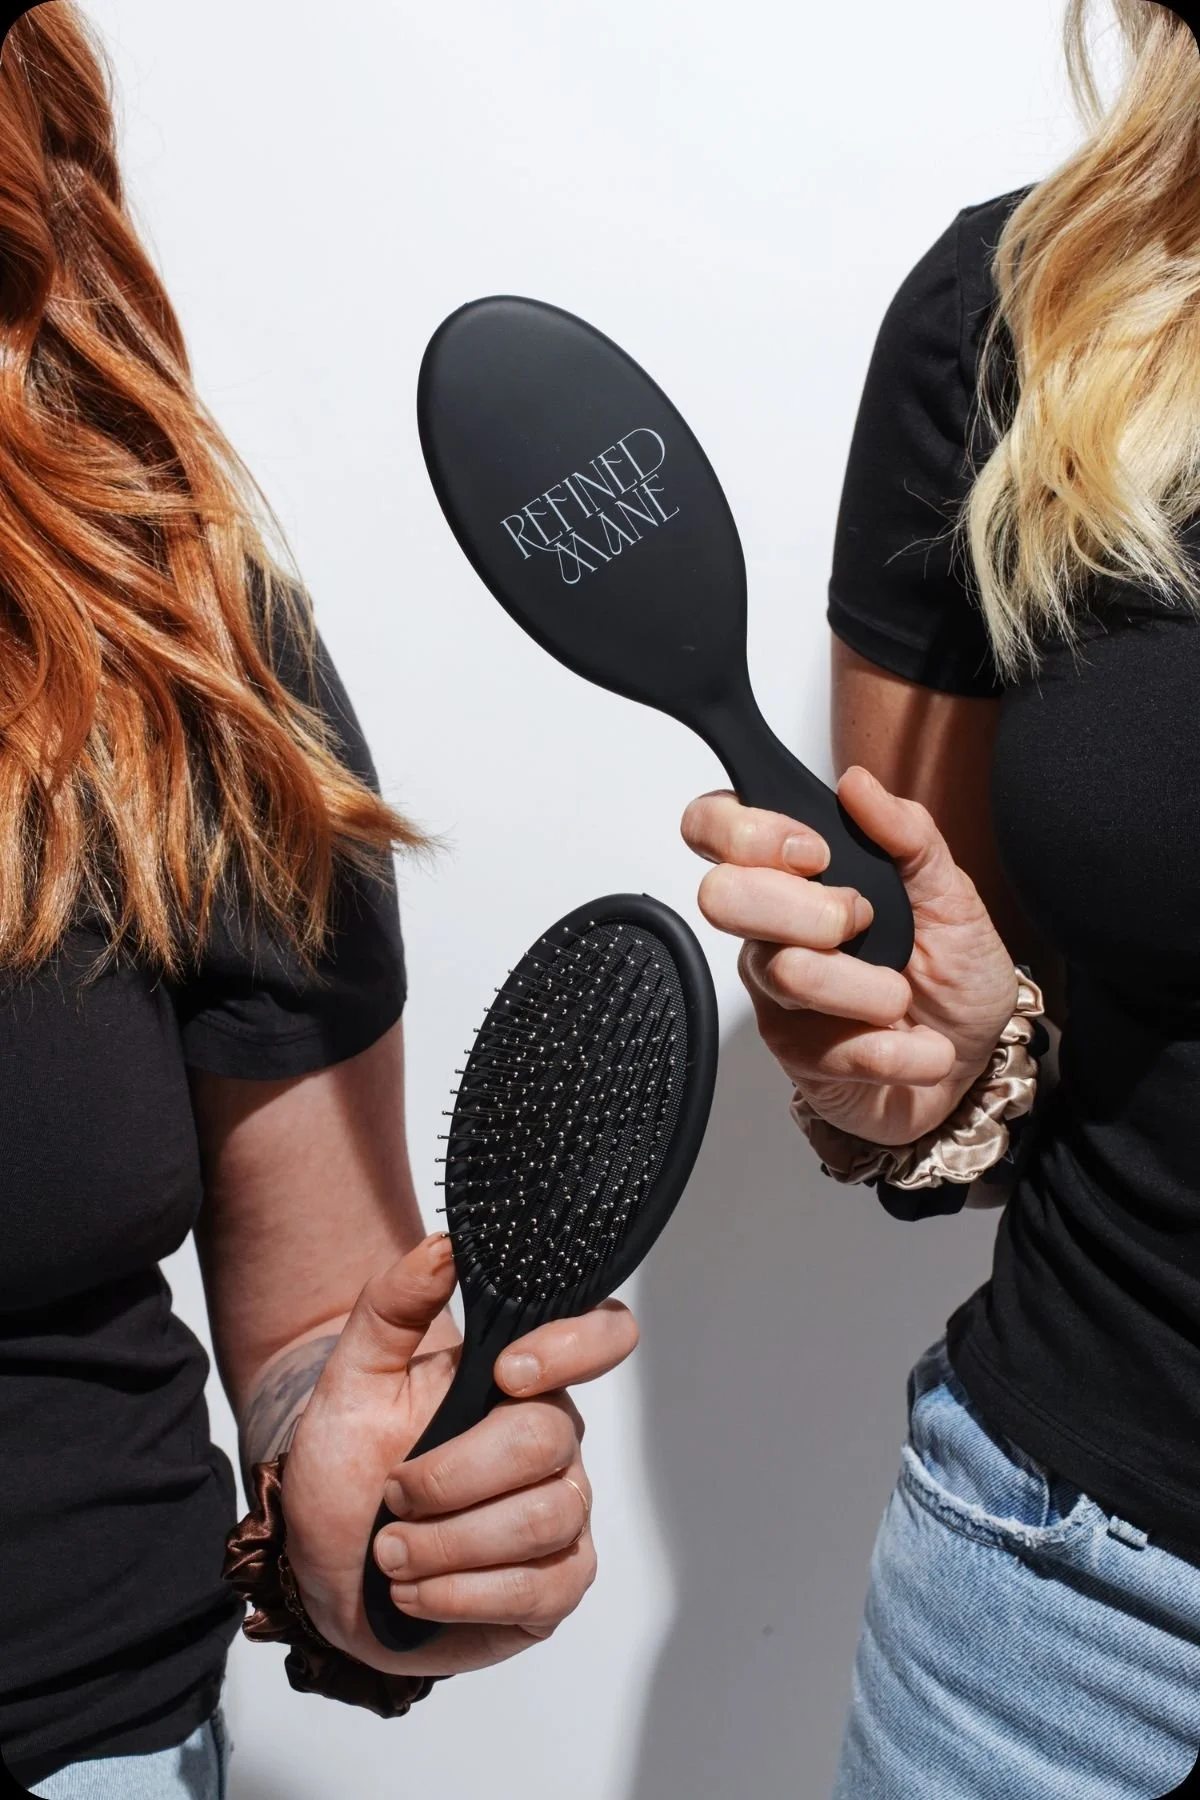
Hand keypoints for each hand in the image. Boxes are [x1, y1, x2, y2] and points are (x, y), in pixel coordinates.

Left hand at [279, 1233, 638, 1675]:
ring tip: (389, 1553)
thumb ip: (393, 1306)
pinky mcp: (554, 1586)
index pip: (603, 1335)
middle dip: (452, 1476)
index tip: (505, 1371)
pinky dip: (464, 1594)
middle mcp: (556, 1440)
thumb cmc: (349, 1465)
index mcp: (523, 1377)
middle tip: (391, 1495)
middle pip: (548, 1440)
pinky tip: (414, 1593)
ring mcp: (564, 1515)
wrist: (325, 1565)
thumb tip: (446, 1246)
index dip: (575, 1346)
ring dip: (447, 1544)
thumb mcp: (351, 1378)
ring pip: (544, 1520)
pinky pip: (544, 1590)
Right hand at [681, 766, 1018, 1145]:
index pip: (715, 826)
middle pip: (722, 897)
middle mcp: (771, 927)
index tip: (815, 853)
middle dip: (806, 908)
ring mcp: (775, 989)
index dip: (746, 831)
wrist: (972, 1057)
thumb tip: (858, 785)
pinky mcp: (793, 1052)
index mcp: (798, 873)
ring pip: (788, 972)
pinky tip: (919, 1047)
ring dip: (870, 988)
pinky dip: (895, 1048)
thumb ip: (908, 834)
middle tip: (861, 923)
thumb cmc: (954, 973)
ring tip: (903, 998)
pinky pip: (829, 1046)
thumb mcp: (952, 893)